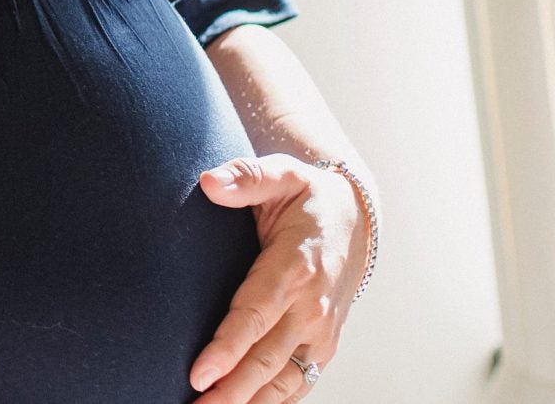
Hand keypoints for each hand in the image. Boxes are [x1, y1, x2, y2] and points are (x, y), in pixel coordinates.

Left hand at [187, 153, 369, 401]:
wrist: (355, 219)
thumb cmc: (307, 196)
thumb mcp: (281, 174)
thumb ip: (246, 177)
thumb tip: (209, 181)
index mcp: (296, 267)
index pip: (256, 314)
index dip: (227, 347)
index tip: (198, 373)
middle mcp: (312, 307)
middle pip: (266, 359)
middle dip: (230, 391)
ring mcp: (321, 332)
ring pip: (282, 380)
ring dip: (247, 402)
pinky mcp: (323, 347)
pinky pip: (297, 384)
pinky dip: (271, 402)